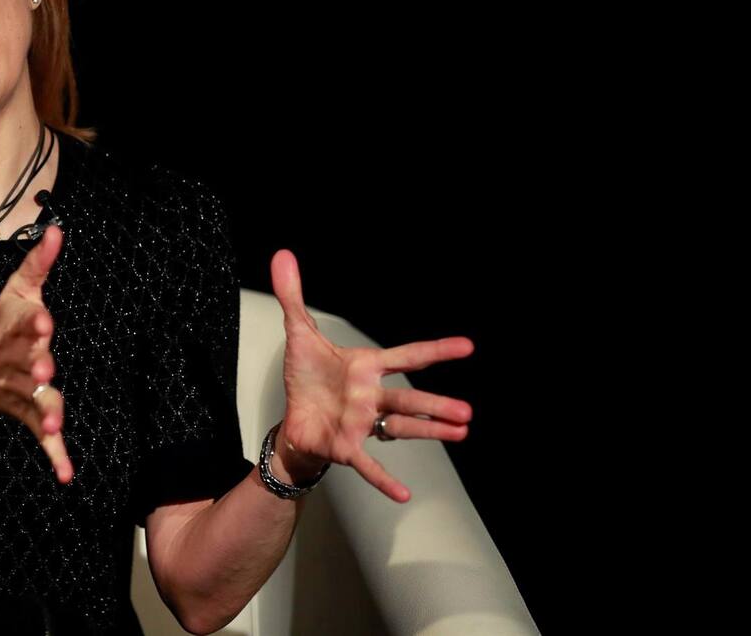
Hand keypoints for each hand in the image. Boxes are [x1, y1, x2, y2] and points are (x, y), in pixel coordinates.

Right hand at [0, 225, 73, 484]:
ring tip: (56, 424)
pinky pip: (42, 439)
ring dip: (45, 410)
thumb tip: (57, 228)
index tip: (44, 322)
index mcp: (14, 328)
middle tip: (43, 369)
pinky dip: (56, 457)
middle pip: (25, 362)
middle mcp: (14, 359)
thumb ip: (39, 263)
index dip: (33, 322)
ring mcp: (19, 390)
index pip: (23, 321)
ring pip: (33, 400)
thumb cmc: (5, 326)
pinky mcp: (29, 415)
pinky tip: (67, 476)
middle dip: (35, 364)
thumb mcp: (19, 292)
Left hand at [269, 249, 473, 502]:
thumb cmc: (306, 379)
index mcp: (366, 368)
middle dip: (436, 404)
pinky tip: (404, 494)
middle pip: (408, 399)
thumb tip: (282, 255)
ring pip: (401, 428)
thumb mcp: (298, 332)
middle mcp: (371, 396)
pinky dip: (384, 479)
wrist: (292, 417)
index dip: (435, 350)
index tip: (468, 347)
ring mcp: (363, 424)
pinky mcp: (347, 447)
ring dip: (429, 432)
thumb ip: (293, 295)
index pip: (406, 356)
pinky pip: (368, 465)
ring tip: (461, 433)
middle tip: (468, 411)